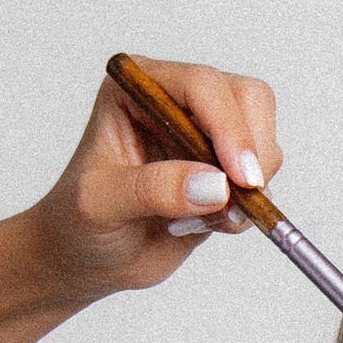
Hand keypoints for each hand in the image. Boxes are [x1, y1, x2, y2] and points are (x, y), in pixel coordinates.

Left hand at [26, 60, 284, 305]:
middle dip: (252, 152)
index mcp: (139, 88)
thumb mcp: (101, 204)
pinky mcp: (224, 171)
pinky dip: (246, 209)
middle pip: (248, 98)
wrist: (87, 258)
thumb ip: (154, 189)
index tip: (239, 179)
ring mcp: (205, 134)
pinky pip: (260, 182)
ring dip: (248, 187)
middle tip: (239, 199)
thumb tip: (216, 186)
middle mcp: (177, 100)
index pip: (201, 85)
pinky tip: (203, 225)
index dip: (229, 127)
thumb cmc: (78, 221)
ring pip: (263, 141)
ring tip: (200, 220)